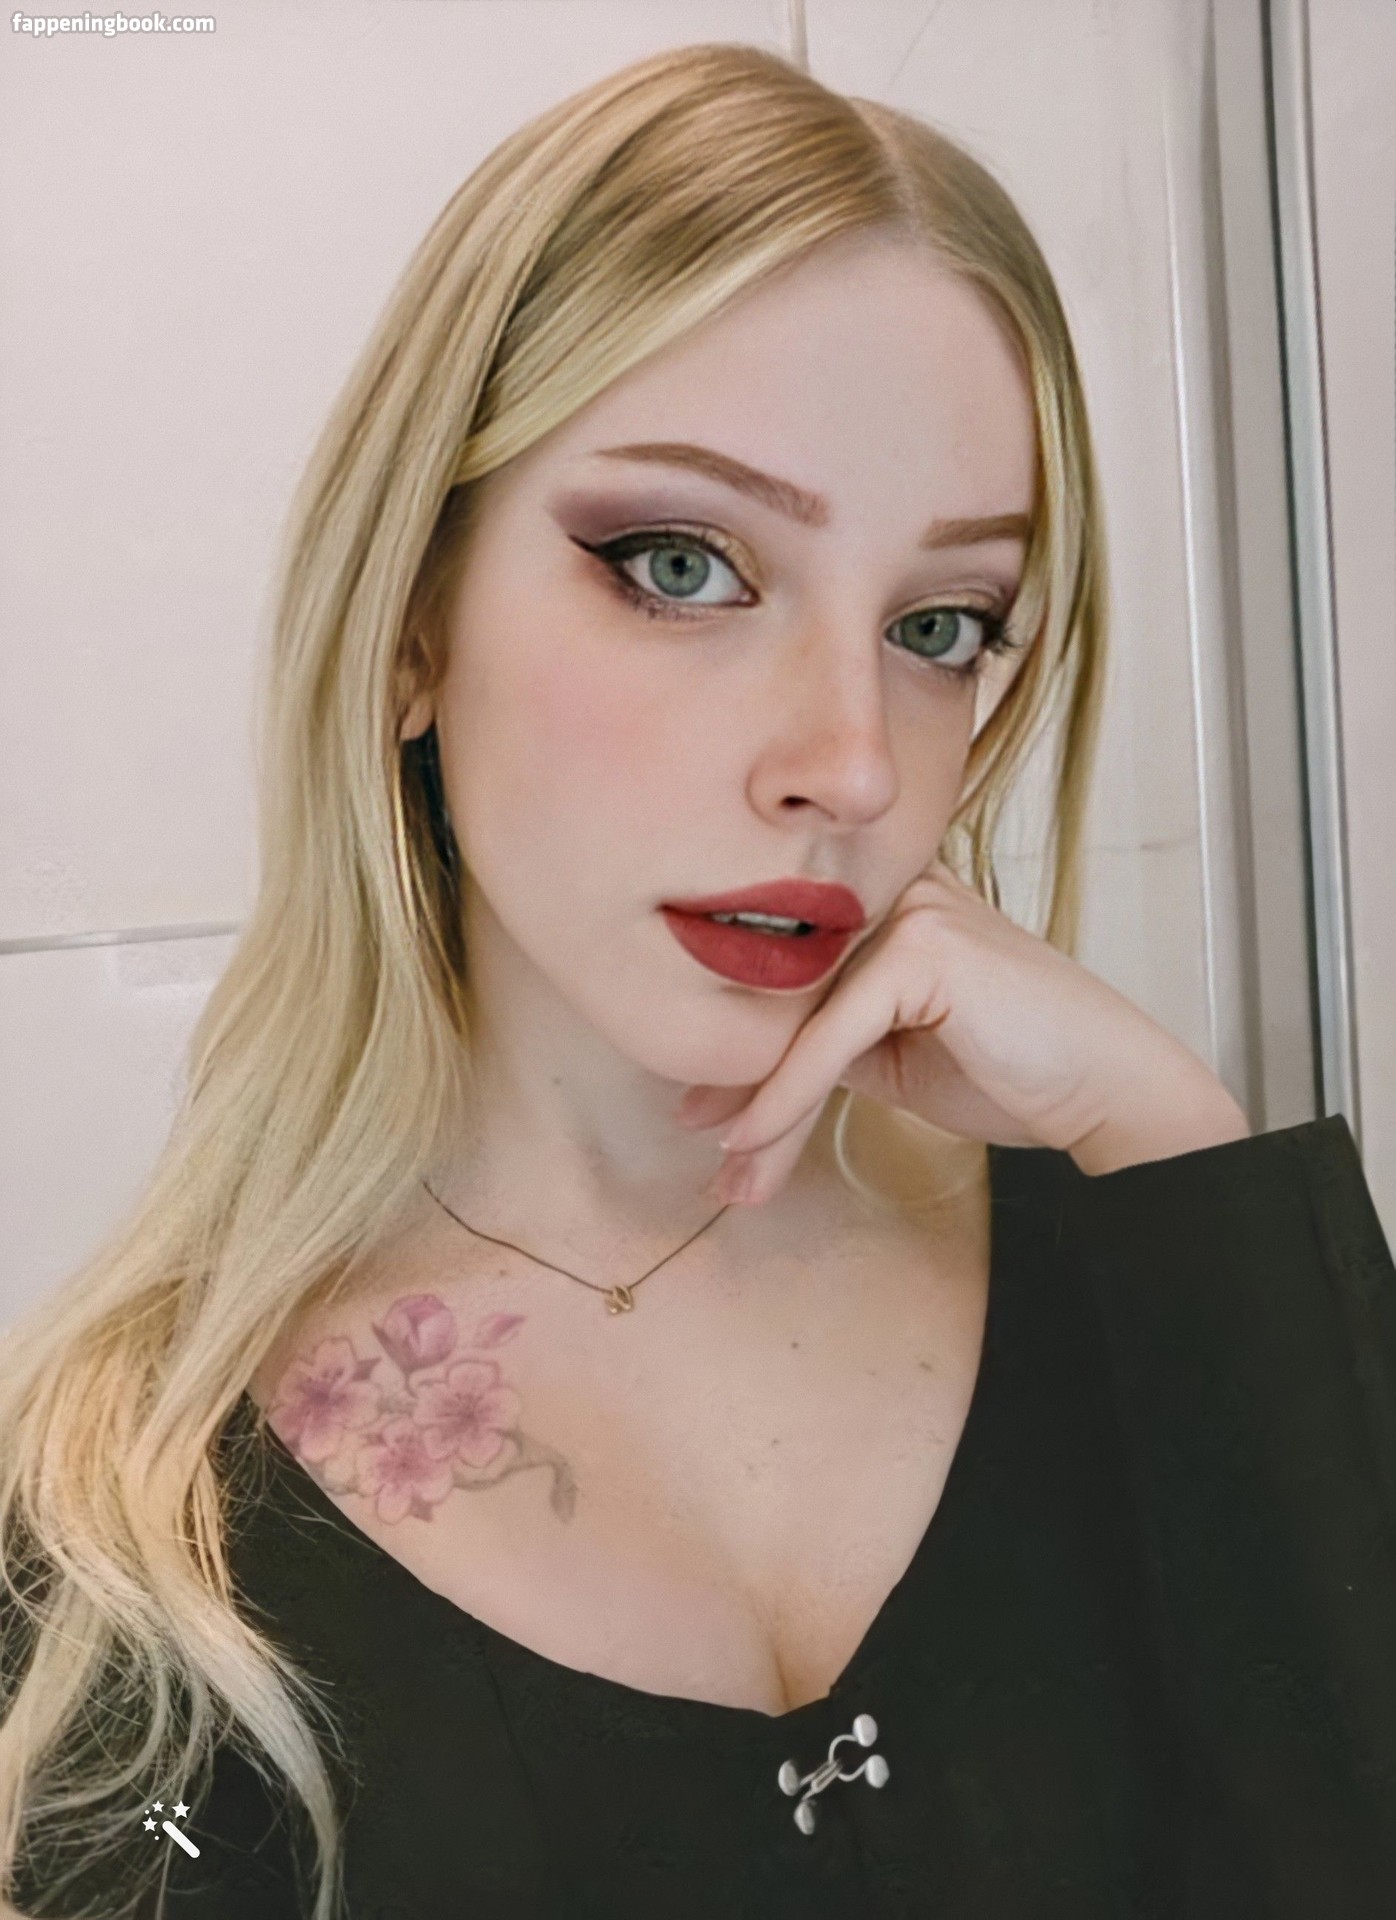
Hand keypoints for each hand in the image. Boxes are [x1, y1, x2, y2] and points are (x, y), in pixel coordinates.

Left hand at [678, 859, 1249, 1203]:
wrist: (1108, 1089)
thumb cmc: (1012, 1068)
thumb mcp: (889, 1053)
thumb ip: (819, 1044)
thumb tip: (722, 1088)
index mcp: (882, 894)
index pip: (789, 971)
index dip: (741, 1047)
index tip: (701, 1115)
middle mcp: (891, 884)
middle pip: (787, 992)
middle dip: (740, 1080)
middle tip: (701, 1149)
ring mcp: (909, 907)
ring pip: (802, 1017)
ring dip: (760, 1105)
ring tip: (731, 1174)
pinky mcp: (923, 947)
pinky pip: (829, 1035)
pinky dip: (788, 1096)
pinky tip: (754, 1143)